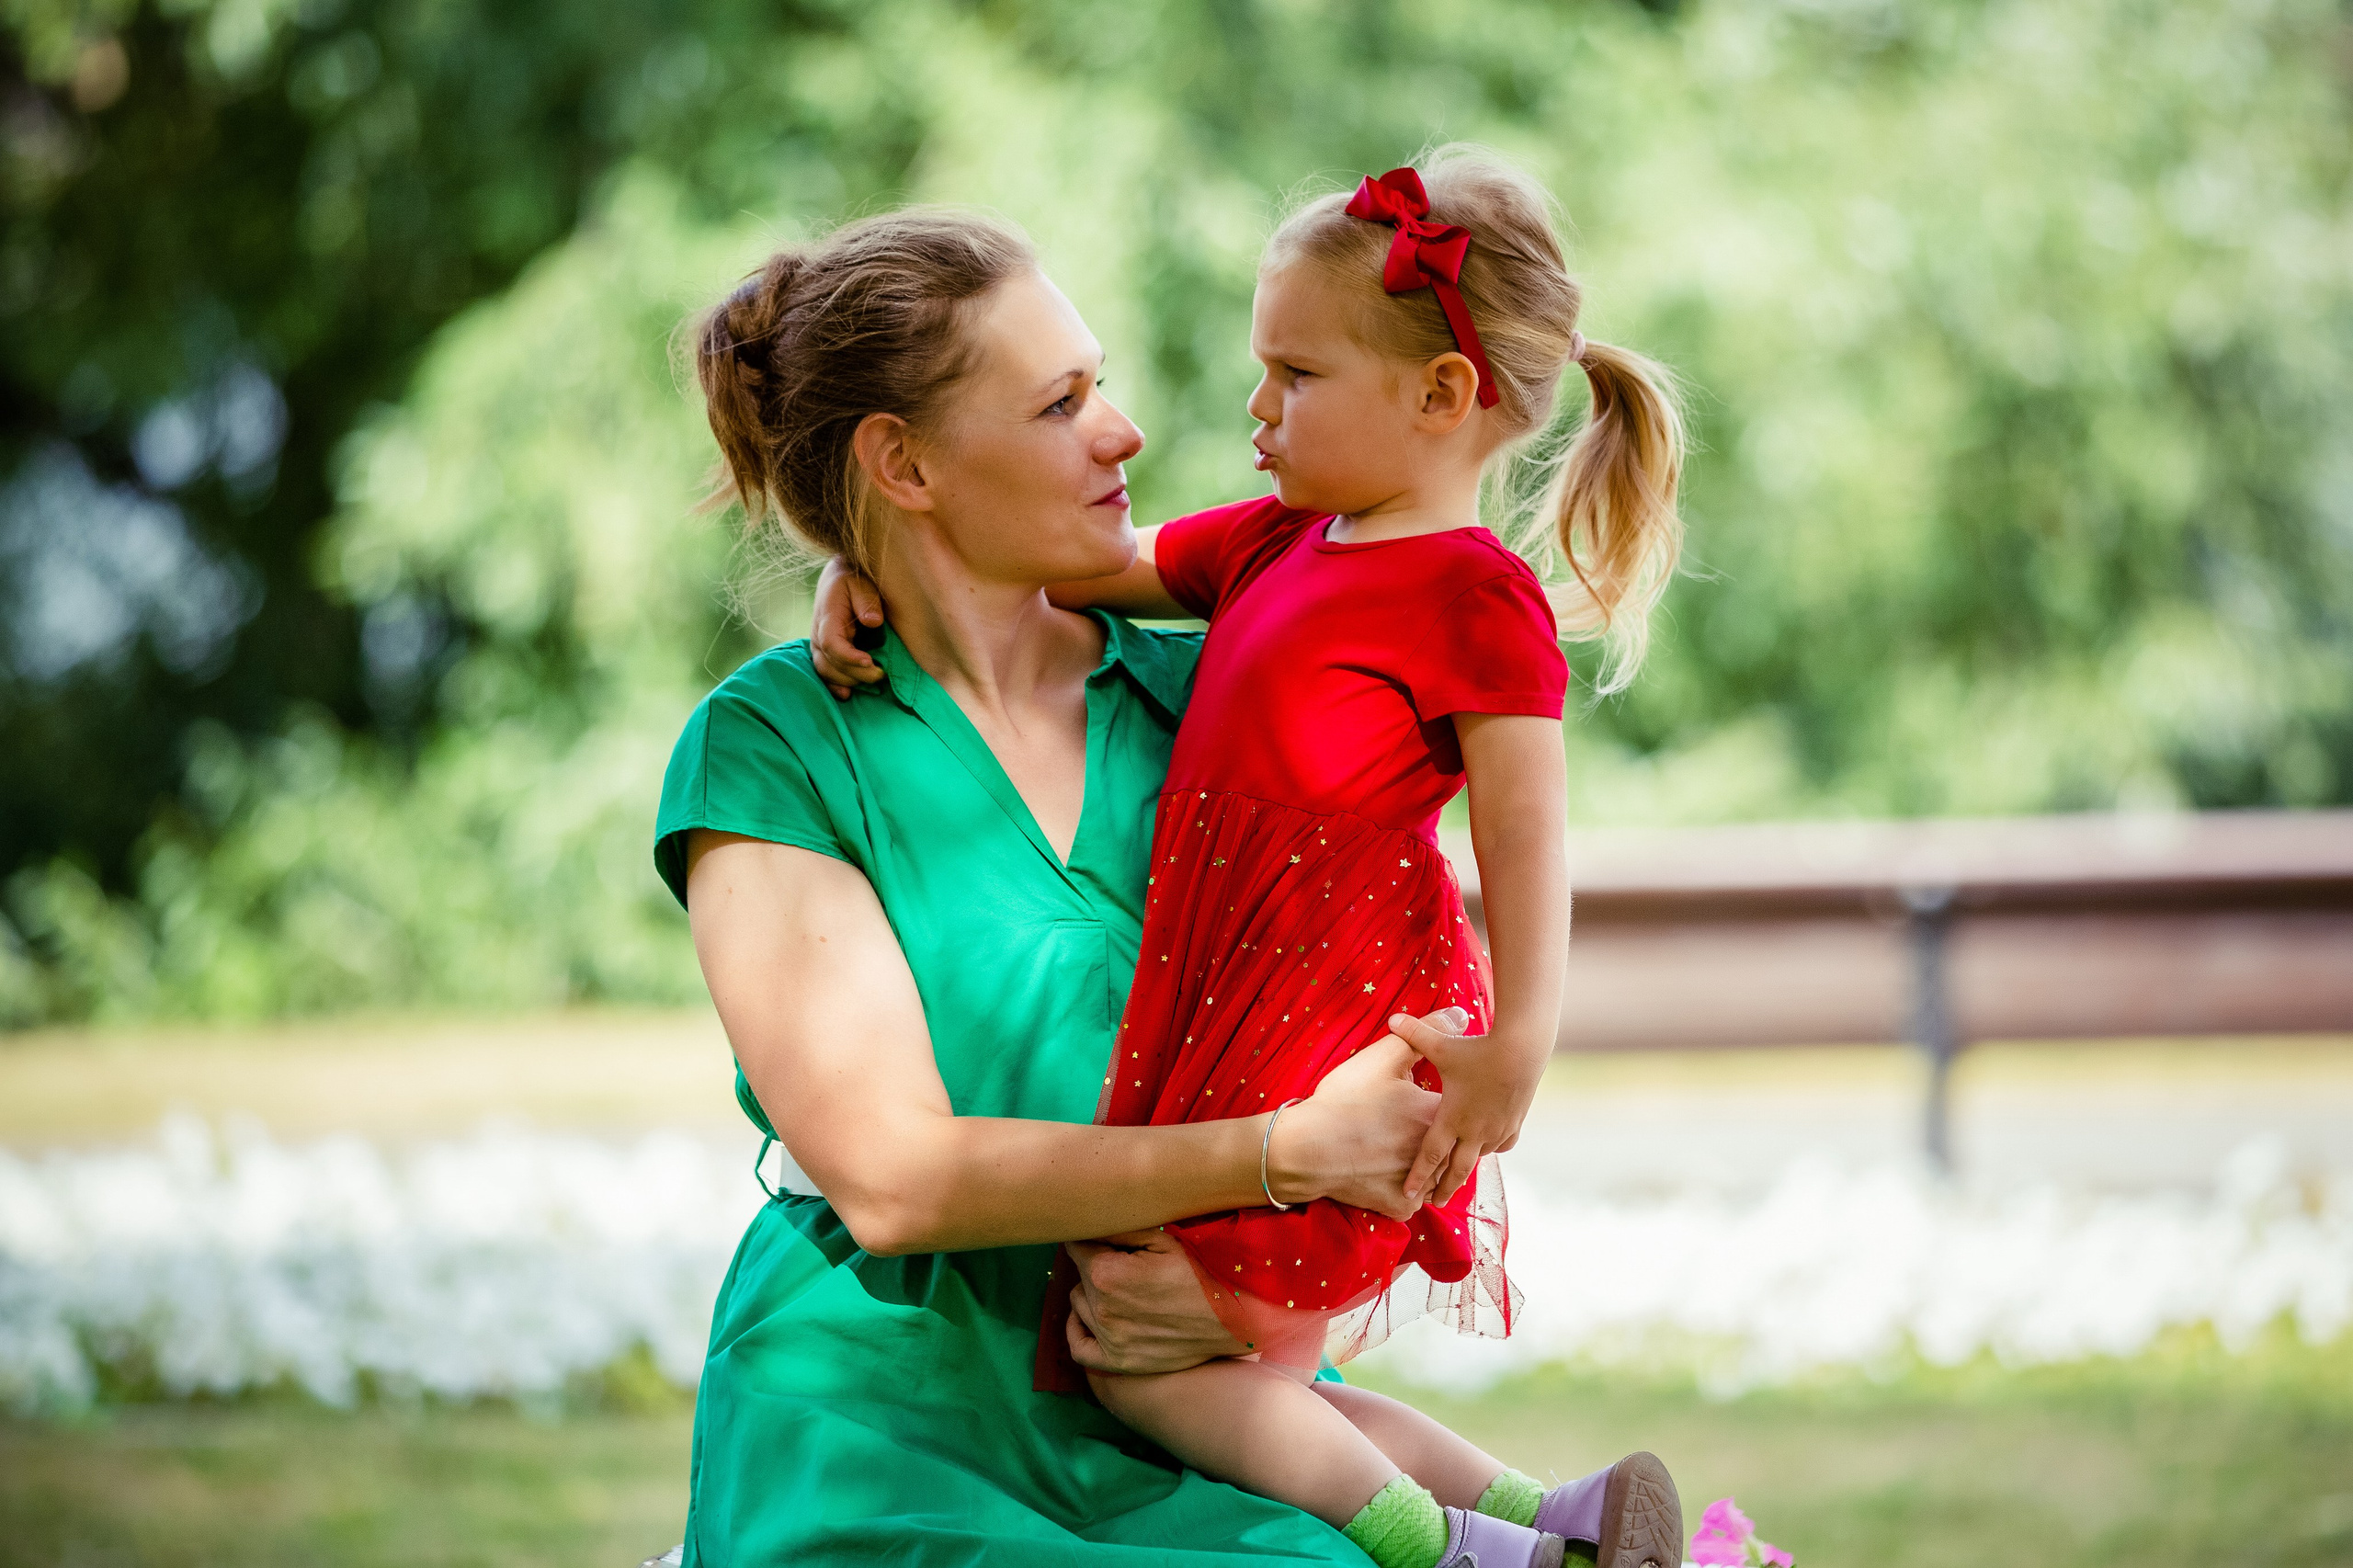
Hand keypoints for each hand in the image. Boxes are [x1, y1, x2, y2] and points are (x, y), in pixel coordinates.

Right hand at [809, 557, 888, 699]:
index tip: (870, 662)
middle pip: (829, 663)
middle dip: (855, 674)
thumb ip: (867, 601)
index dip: (848, 657)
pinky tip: (847, 694)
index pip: (830, 643)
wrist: (839, 578)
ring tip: (873, 680)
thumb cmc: (854, 579)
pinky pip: (824, 674)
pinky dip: (834, 686)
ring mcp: (818, 645)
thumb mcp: (862, 582)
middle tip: (881, 674)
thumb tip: (873, 621)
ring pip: (826, 672)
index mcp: (827, 616)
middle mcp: (818, 633)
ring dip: (848, 681)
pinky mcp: (824, 653)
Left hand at [1065, 1229, 1245, 1374]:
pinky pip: (1078, 1347)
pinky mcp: (1118, 1362)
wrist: (1231, 1320)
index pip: (1077, 1246)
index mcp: (1107, 1273)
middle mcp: (1101, 1308)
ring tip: (1121, 1286)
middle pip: (1079, 1274)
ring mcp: (1108, 1339)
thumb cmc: (1200, 1274)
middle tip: (1126, 1261)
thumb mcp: (1163, 1240)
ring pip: (1078, 1304)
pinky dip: (1077, 1330)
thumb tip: (1090, 1220)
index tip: (1107, 1238)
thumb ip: (1121, 1229)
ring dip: (1091, 1292)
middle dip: (1096, 1263)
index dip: (1092, 1238)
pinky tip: (1087, 1317)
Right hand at [1266, 1014, 1449, 1219]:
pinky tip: (1392, 1173)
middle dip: (1440, 1133)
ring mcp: (1420, 1184)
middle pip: (1453, 1142)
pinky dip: (1407, 1189)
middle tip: (1407, 1124)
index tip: (1421, 1098)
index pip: (1461, 1105)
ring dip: (1430, 1165)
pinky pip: (1415, 1199)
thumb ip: (1425, 1034)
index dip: (1444, 1100)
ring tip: (1403, 1149)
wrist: (1307, 1148)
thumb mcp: (1383, 1058)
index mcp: (1437, 1115)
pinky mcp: (1401, 1205)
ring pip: (1438, 1174)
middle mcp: (1437, 1153)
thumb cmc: (1344, 1101)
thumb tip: (1460, 1015)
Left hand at [1387, 1011, 1547, 1207]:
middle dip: (1445, 1187)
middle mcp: (1474, 1129)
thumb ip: (1414, 1033)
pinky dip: (1492, 1148)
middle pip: (1457, 1168)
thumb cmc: (1477, 1048)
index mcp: (1452, 1117)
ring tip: (1457, 1176)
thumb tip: (1392, 1017)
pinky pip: (1502, 1144)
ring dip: (1468, 1166)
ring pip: (1480, 1156)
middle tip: (1435, 1203)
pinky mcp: (1514, 1122)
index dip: (1418, 1175)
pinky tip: (1486, 1147)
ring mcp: (1496, 1129)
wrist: (1523, 1050)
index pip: (1431, 1155)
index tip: (1408, 1193)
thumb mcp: (1442, 1044)